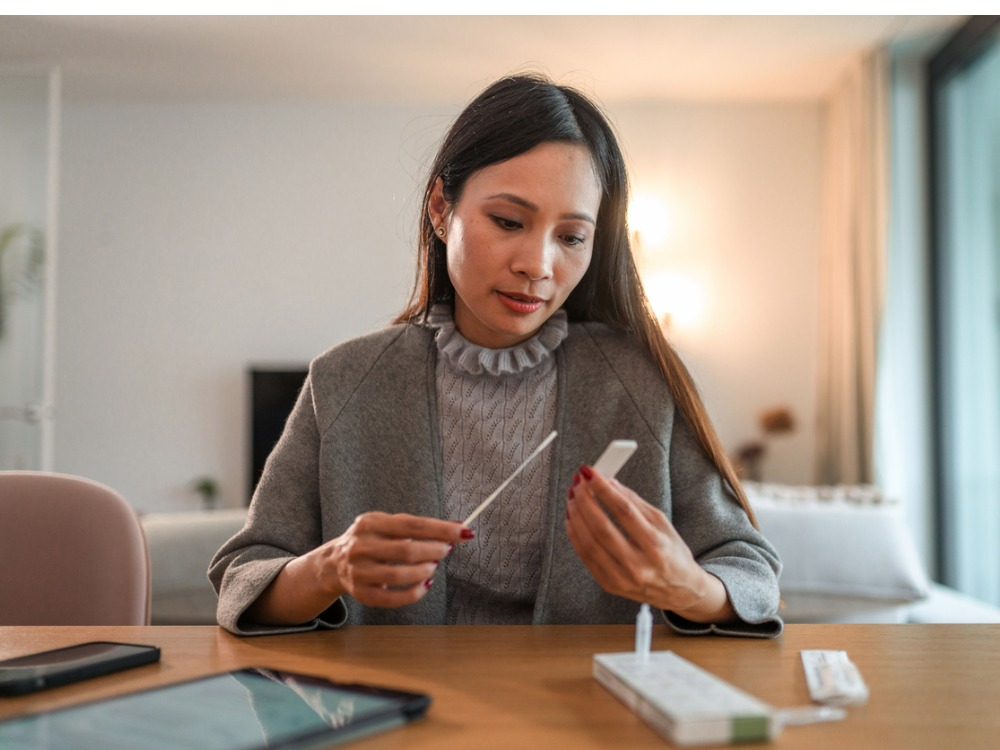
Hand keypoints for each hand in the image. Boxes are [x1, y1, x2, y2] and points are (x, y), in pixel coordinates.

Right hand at [312, 512, 470, 607]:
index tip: (463, 531)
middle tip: (447, 550)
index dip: (440, 529)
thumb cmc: (372, 540)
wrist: (333, 563)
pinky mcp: (361, 594)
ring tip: (433, 567)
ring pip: (399, 575)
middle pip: (406, 550)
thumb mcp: (387, 525)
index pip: (412, 524)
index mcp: (370, 523)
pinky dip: (414, 593)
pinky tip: (425, 585)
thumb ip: (418, 526)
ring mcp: (359, 571)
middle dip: (434, 551)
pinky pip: (392, 598)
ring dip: (424, 571)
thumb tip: (456, 527)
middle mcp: (361, 546)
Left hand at [564, 465, 734, 622]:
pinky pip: (585, 557)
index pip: (624, 511)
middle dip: (584, 501)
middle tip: (577, 483)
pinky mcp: (609, 585)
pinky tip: (573, 518)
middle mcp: (639, 565)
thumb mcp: (662, 523)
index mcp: (656, 545)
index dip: (603, 489)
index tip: (589, 473)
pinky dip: (575, 535)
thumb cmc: (672, 553)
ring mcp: (622, 578)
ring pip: (589, 543)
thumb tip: (609, 482)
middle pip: (602, 528)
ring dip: (576, 516)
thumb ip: (635, 502)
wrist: (680, 590)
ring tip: (572, 497)